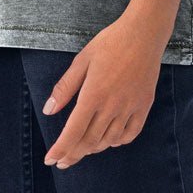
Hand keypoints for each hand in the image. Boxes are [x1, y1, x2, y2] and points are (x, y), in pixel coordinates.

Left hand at [41, 10, 166, 169]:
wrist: (143, 32)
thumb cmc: (110, 42)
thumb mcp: (82, 60)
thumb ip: (65, 87)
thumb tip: (48, 110)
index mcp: (93, 94)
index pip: (73, 131)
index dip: (61, 148)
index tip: (51, 159)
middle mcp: (112, 105)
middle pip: (90, 141)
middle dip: (74, 153)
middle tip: (63, 160)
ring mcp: (130, 107)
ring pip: (109, 140)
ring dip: (94, 148)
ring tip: (83, 148)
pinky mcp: (144, 105)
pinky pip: (131, 133)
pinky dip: (118, 141)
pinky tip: (110, 139)